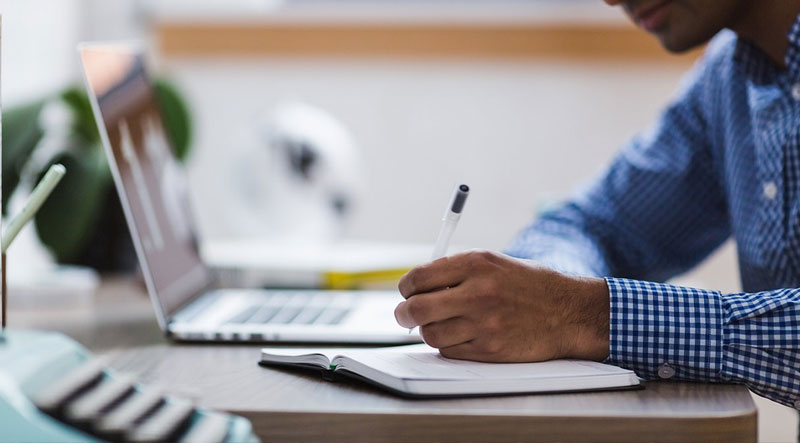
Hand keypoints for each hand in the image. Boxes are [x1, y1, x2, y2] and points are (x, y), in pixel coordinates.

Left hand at [394, 250, 609, 361]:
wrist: (569, 312)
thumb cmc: (528, 285)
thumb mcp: (494, 263)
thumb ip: (455, 271)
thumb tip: (416, 287)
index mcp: (476, 263)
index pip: (418, 278)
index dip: (406, 288)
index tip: (407, 292)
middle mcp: (478, 292)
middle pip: (416, 309)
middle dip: (404, 314)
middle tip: (405, 315)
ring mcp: (484, 324)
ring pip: (430, 334)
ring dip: (428, 331)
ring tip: (440, 325)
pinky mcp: (490, 350)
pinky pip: (449, 351)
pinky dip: (448, 346)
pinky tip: (461, 336)